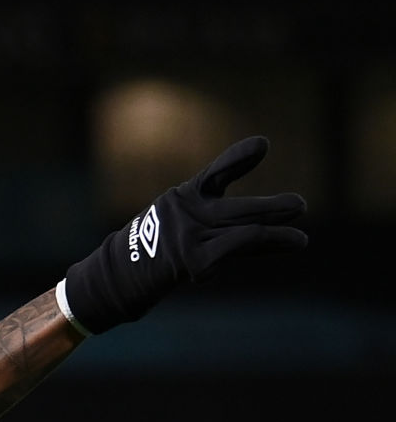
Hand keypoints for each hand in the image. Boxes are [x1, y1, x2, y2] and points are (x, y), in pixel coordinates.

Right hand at [56, 135, 307, 334]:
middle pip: (238, 209)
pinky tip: (289, 243)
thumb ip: (218, 224)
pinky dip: (267, 244)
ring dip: (277, 233)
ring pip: (245, 230)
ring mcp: (190, 235)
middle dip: (271, 208)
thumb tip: (261, 230)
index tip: (263, 145)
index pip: (214, 174)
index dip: (238, 159)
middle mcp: (186, 212)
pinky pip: (237, 248)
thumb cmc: (154, 250)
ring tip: (301, 238)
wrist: (120, 276)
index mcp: (181, 197)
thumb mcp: (179, 226)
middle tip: (300, 206)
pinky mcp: (194, 259)